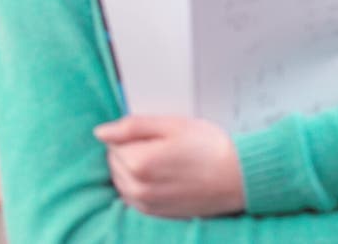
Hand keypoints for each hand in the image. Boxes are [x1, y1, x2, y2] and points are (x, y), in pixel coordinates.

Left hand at [94, 115, 244, 216]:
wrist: (236, 177)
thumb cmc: (208, 147)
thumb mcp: (173, 124)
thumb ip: (133, 126)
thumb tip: (101, 132)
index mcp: (138, 162)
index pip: (113, 142)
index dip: (132, 132)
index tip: (154, 131)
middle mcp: (136, 188)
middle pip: (114, 161)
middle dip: (130, 148)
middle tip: (162, 142)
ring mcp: (144, 204)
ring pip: (121, 179)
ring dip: (133, 166)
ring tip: (163, 157)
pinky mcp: (152, 213)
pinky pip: (132, 195)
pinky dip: (140, 182)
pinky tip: (162, 174)